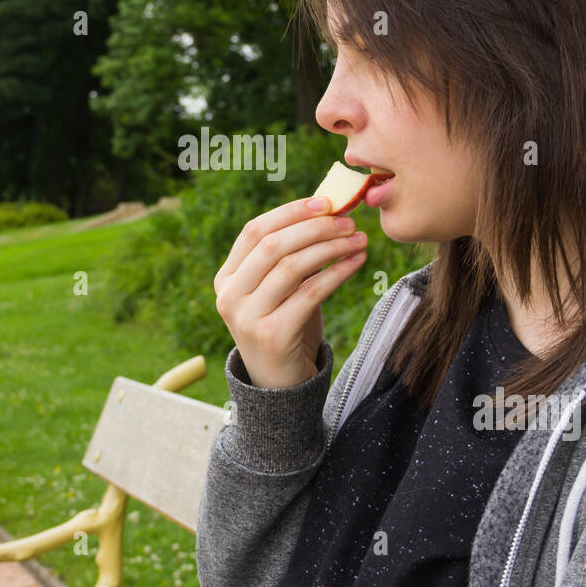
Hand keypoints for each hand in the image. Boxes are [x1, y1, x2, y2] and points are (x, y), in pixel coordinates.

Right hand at [213, 196, 368, 388]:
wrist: (280, 384)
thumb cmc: (285, 325)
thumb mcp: (279, 289)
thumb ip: (290, 255)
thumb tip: (327, 210)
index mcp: (226, 277)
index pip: (255, 231)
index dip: (290, 212)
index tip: (325, 202)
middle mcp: (229, 295)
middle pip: (273, 245)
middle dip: (315, 228)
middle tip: (349, 221)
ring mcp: (247, 317)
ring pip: (291, 267)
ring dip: (330, 248)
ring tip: (359, 239)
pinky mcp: (272, 335)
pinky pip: (310, 293)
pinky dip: (337, 273)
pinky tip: (357, 262)